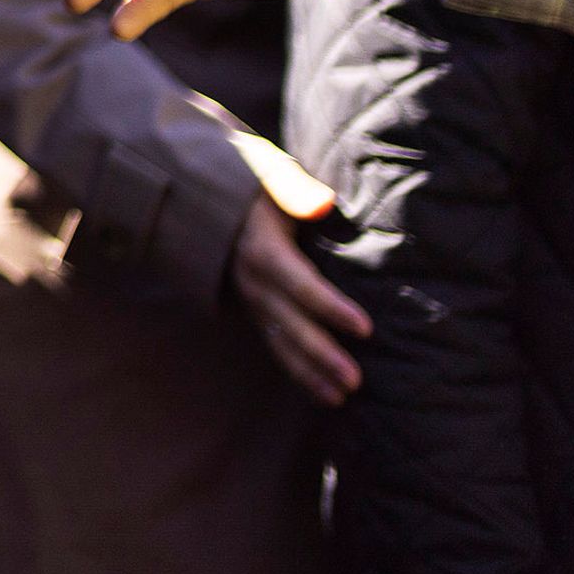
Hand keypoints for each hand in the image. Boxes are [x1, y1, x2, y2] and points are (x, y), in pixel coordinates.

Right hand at [228, 177, 369, 406]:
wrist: (208, 199)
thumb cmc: (255, 187)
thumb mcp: (271, 176)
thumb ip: (295, 190)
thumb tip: (323, 202)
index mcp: (261, 248)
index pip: (298, 283)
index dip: (329, 307)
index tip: (365, 327)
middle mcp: (252, 281)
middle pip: (289, 323)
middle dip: (321, 353)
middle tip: (354, 380)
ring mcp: (251, 300)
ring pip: (280, 342)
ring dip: (310, 372)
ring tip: (341, 397)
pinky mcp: (255, 311)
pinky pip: (276, 345)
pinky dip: (299, 372)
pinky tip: (325, 394)